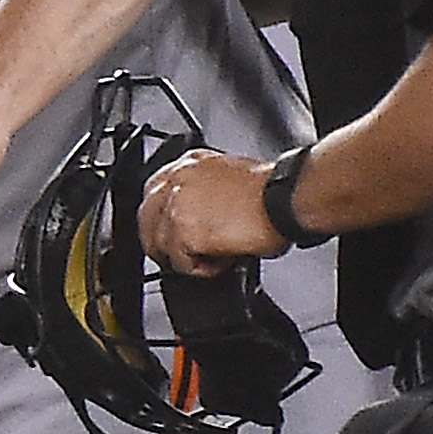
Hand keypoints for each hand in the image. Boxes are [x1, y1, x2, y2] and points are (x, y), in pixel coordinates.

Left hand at [139, 149, 290, 276]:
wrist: (285, 199)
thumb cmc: (271, 191)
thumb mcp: (228, 177)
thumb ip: (204, 192)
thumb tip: (201, 215)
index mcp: (188, 164)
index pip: (154, 193)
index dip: (160, 219)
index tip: (167, 233)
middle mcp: (177, 181)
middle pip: (147, 219)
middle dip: (161, 242)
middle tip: (179, 257)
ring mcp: (176, 206)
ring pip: (161, 243)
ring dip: (185, 257)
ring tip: (212, 259)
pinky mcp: (184, 232)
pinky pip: (180, 262)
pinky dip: (200, 269)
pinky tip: (220, 263)